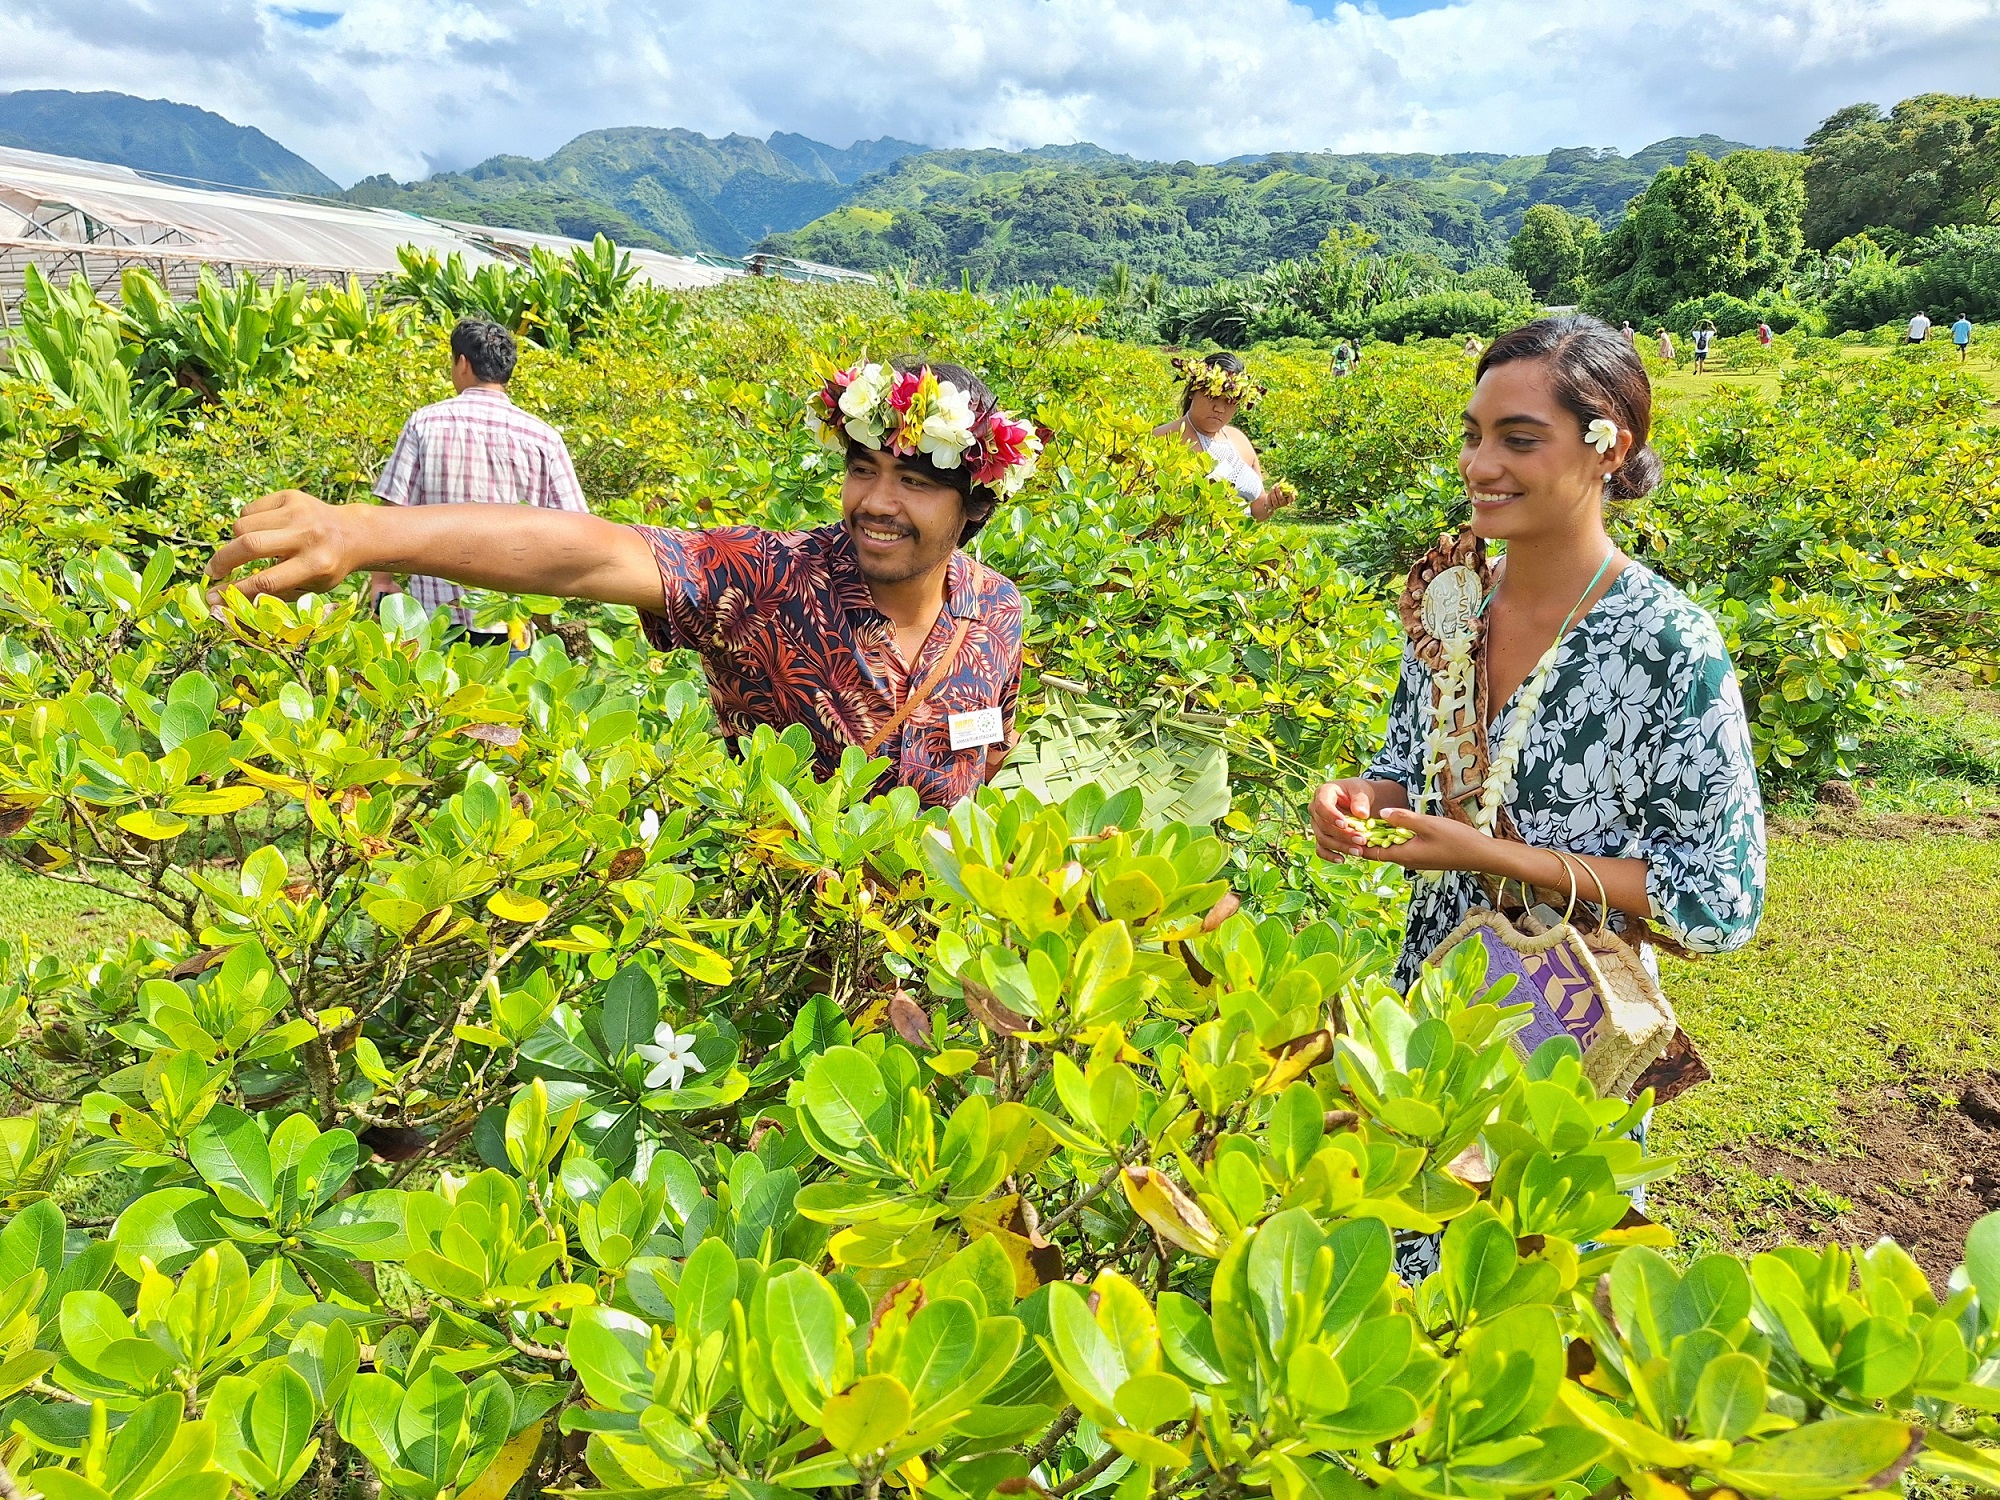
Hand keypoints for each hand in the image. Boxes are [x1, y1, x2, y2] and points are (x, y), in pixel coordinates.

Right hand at [206, 490, 361, 602]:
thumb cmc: (324, 567)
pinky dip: (247, 524)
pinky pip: (249, 510)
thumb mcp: (308, 587)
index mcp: (316, 565)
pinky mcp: (290, 496)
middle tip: (213, 572)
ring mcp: (299, 512)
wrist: (351, 533)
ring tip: (251, 549)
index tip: (212, 597)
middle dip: (223, 561)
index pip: (267, 581)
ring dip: (237, 541)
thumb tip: (222, 603)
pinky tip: (264, 531)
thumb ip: (271, 595)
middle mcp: (308, 536)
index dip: (236, 590)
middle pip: (250, 545)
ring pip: (243, 526)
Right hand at [1309, 779, 1377, 860]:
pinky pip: (1320, 848)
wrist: (1357, 800)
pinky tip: (1342, 860)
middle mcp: (1315, 809)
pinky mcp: (1321, 836)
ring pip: (1323, 838)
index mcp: (1323, 793)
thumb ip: (1361, 800)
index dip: (1331, 816)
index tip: (1345, 824)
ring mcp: (1316, 824)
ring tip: (1358, 851)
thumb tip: (1362, 814)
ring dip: (1340, 847)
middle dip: (1343, 835)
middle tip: (1362, 840)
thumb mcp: (1361, 790)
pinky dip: (1329, 856)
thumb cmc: (1357, 792)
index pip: (1322, 805)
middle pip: (1324, 825)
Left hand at [1346, 809, 1503, 873]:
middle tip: (1352, 819)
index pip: (1370, 852)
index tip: (1343, 827)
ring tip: (1367, 818)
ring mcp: (1415, 859)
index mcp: (1403, 856)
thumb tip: (1380, 813)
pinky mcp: (1424, 855)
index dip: (1355, 841)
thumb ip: (1403, 818)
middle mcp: (1406, 860)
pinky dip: (1393, 836)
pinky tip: (1393, 823)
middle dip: (1364, 837)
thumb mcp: (1428, 825)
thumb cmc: (1457, 840)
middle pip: (1378, 850)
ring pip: (1391, 847)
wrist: (1482, 855)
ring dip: (1379, 836)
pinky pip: (1402, 846)